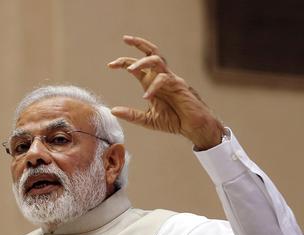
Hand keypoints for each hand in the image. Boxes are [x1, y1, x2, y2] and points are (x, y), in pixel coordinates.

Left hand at [108, 35, 223, 149]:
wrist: (194, 127)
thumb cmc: (174, 121)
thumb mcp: (147, 120)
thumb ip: (131, 115)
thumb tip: (112, 110)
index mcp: (151, 82)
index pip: (136, 66)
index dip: (123, 62)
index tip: (109, 65)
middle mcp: (160, 77)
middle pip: (151, 52)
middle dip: (138, 43)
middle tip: (125, 39)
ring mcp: (171, 79)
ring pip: (158, 60)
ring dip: (143, 62)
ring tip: (130, 69)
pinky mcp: (179, 85)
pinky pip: (164, 79)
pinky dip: (154, 86)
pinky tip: (146, 97)